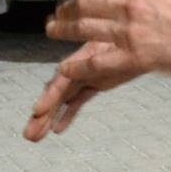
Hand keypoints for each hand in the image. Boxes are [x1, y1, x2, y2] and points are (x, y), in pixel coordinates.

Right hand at [24, 41, 139, 141]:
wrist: (141, 36)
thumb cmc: (129, 35)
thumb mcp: (112, 46)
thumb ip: (93, 59)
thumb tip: (64, 68)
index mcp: (83, 58)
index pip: (62, 81)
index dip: (49, 96)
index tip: (37, 111)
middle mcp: (80, 68)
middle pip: (57, 94)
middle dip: (43, 114)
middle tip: (29, 133)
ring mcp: (86, 76)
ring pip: (63, 100)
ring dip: (49, 117)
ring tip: (35, 136)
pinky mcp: (93, 83)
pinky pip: (77, 101)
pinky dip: (68, 114)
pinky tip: (58, 128)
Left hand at [43, 0, 170, 76]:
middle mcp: (132, 5)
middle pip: (88, 2)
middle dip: (68, 6)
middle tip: (60, 11)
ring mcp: (130, 31)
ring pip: (85, 28)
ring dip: (63, 29)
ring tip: (53, 30)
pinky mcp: (134, 56)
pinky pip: (98, 61)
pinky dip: (78, 65)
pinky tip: (66, 66)